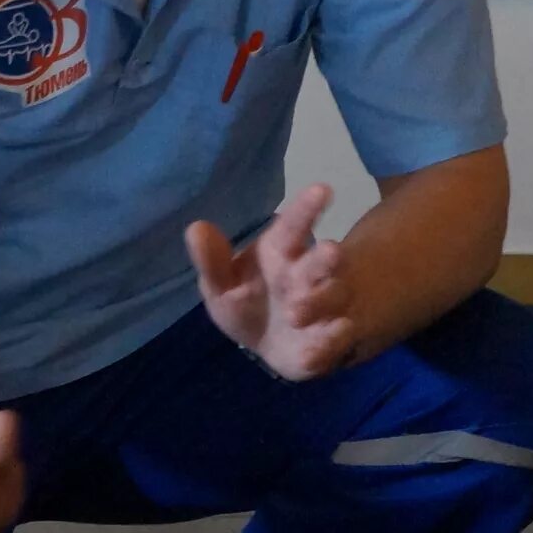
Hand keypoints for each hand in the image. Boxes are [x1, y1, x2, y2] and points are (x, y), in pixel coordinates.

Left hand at [186, 183, 355, 378]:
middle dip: (326, 257)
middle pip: (323, 261)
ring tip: (295, 311)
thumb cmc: (248, 301)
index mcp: (282, 252)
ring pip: (333, 297)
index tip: (322, 189)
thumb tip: (196, 228)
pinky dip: (333, 338)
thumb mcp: (222, 282)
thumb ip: (212, 260)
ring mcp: (326, 306)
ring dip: (320, 301)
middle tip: (330, 249)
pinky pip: (336, 339)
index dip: (306, 209)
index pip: (294, 226)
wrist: (274, 344)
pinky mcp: (330, 340)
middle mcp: (309, 275)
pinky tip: (330, 336)